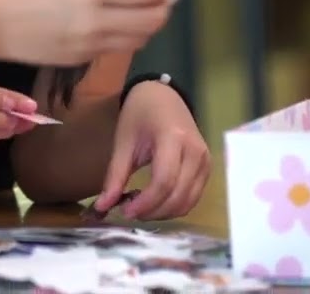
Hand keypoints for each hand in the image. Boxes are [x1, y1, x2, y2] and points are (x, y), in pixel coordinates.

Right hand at [0, 0, 183, 67]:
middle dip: (165, 6)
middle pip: (152, 20)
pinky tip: (119, 24)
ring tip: (148, 10)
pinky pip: (115, 48)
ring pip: (138, 39)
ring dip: (150, 24)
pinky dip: (126, 36)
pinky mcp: (81, 62)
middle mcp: (97, 22)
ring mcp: (90, 46)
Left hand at [94, 81, 209, 219]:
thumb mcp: (123, 142)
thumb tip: (102, 207)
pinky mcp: (207, 168)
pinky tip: (155, 202)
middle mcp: (196, 152)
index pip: (164, 181)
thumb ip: (115, 176)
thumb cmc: (139, 114)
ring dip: (164, 212)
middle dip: (153, 211)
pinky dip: (174, 205)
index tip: (125, 212)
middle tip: (129, 212)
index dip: (145, 203)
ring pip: (189, 201)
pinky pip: (193, 197)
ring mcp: (205, 161)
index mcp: (173, 139)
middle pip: (178, 195)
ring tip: (140, 208)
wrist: (163, 96)